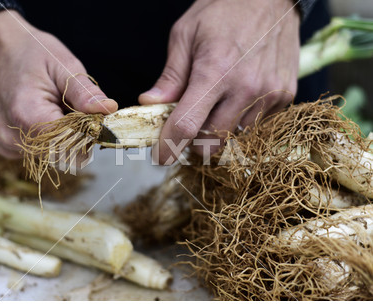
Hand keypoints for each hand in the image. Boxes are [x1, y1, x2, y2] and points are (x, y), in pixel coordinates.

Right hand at [0, 10, 117, 157]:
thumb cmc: (30, 52)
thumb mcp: (63, 64)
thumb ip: (85, 92)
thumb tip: (109, 110)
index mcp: (27, 115)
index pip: (72, 144)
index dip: (90, 132)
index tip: (95, 115)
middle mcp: (14, 138)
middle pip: (65, 154)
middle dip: (79, 135)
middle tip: (75, 106)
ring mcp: (9, 146)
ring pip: (56, 155)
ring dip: (66, 135)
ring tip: (58, 107)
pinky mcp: (8, 148)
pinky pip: (42, 152)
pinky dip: (52, 137)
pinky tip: (46, 115)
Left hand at [139, 0, 299, 163]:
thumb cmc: (223, 10)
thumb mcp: (185, 35)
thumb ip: (170, 76)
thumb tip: (149, 104)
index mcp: (215, 71)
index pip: (188, 126)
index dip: (170, 147)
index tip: (161, 156)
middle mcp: (246, 88)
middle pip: (212, 142)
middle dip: (193, 144)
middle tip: (187, 130)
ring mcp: (270, 94)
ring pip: (234, 137)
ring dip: (218, 133)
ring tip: (213, 108)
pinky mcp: (285, 96)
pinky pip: (257, 125)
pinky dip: (240, 121)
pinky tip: (236, 100)